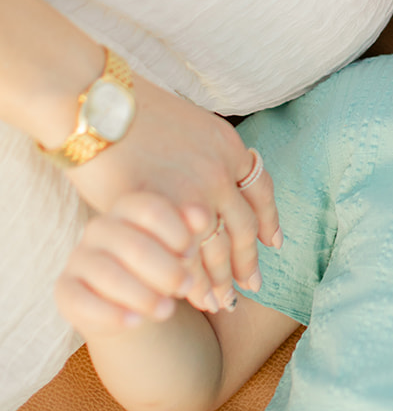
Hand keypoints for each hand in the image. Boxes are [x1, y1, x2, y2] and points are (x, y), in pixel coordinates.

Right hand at [56, 191, 209, 338]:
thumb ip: (190, 229)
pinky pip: (83, 302)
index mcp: (126, 207)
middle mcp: (98, 228)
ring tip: (168, 310)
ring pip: (109, 275)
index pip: (151, 209)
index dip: (176, 231)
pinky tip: (135, 322)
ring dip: (143, 296)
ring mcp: (78, 258)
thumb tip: (202, 215)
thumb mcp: (178, 247)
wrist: (130, 300)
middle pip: (134, 246)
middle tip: (187, 286)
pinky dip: (111, 314)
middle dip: (166, 270)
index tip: (192, 252)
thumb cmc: (160, 264)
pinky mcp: (65, 289)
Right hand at [66, 74, 278, 311]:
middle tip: (250, 287)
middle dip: (247, 262)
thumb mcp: (190, 124)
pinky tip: (187, 296)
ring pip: (216, 248)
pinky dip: (189, 279)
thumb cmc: (136, 111)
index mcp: (229, 147)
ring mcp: (191, 193)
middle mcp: (218, 172)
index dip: (269, 222)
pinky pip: (184, 254)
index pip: (261, 192)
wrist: (100, 106)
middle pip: (243, 228)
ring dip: (219, 280)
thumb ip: (206, 155)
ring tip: (219, 304)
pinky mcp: (161, 212)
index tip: (274, 244)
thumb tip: (214, 177)